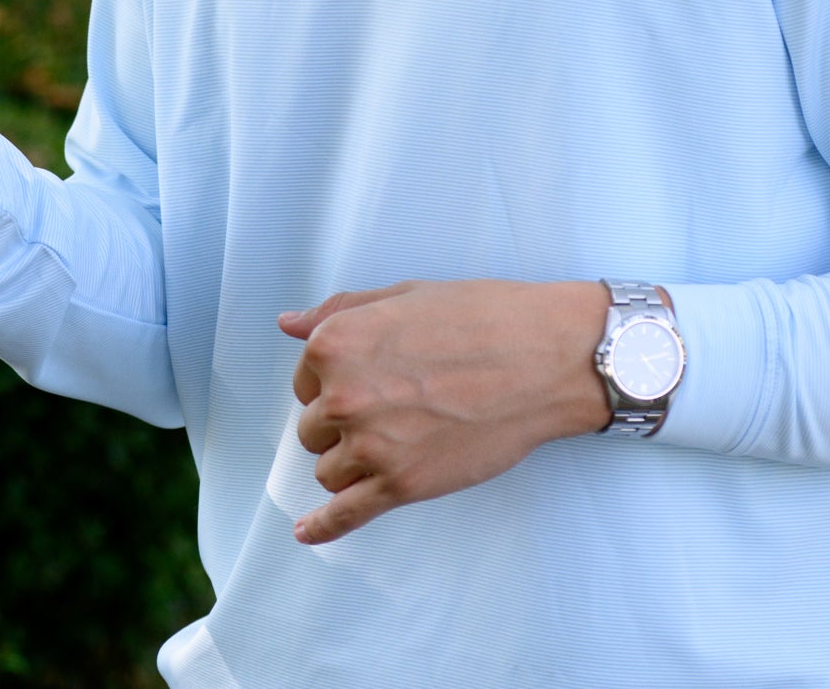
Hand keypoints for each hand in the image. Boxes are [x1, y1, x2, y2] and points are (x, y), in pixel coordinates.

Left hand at [277, 278, 610, 544]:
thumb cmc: (478, 317)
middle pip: (313, 428)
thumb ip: (339, 312)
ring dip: (349, 463)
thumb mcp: (403, 296)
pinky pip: (345, 515)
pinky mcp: (400, 485)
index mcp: (336, 343)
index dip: (334, 381)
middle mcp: (342, 395)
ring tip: (392, 444)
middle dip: (341, 422)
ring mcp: (370, 445)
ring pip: (329, 471)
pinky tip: (307, 532)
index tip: (367, 380)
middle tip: (388, 409)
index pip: (305, 380)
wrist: (541, 357)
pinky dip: (322, 528)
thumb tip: (288, 324)